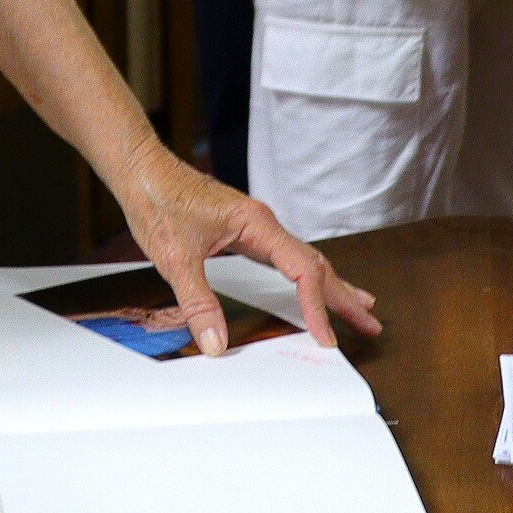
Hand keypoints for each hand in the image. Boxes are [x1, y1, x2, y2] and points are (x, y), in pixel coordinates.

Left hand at [120, 144, 380, 355]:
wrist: (142, 169)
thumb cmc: (159, 200)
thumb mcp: (176, 257)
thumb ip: (198, 302)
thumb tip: (216, 344)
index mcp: (257, 224)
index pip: (301, 270)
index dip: (316, 307)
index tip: (326, 338)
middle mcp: (263, 223)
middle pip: (315, 264)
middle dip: (343, 296)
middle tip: (371, 324)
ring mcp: (256, 226)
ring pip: (304, 260)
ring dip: (331, 286)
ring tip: (359, 307)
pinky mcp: (245, 231)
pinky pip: (287, 258)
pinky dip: (307, 277)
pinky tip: (310, 286)